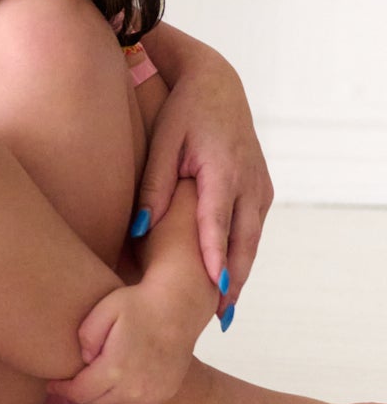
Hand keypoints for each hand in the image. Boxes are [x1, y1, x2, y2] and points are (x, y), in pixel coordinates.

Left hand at [47, 282, 196, 403]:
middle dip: (77, 396)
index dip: (63, 390)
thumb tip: (84, 358)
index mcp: (115, 369)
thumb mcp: (105, 309)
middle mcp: (135, 388)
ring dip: (97, 403)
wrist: (178, 310)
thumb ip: (87, 334)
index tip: (52, 384)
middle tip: (68, 386)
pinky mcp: (164, 394)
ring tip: (86, 390)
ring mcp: (152, 395)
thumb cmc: (138, 305)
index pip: (81, 392)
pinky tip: (111, 397)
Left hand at [134, 52, 271, 303]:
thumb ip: (153, 186)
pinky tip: (228, 279)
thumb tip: (140, 229)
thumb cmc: (182, 113)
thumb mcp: (162, 143)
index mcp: (223, 170)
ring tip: (222, 310)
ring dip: (239, 273)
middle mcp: (250, 183)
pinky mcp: (262, 190)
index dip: (215, 258)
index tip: (213, 290)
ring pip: (251, 240)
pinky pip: (252, 230)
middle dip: (232, 281)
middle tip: (218, 318)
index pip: (218, 223)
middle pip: (242, 242)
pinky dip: (241, 255)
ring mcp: (260, 188)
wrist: (216, 85)